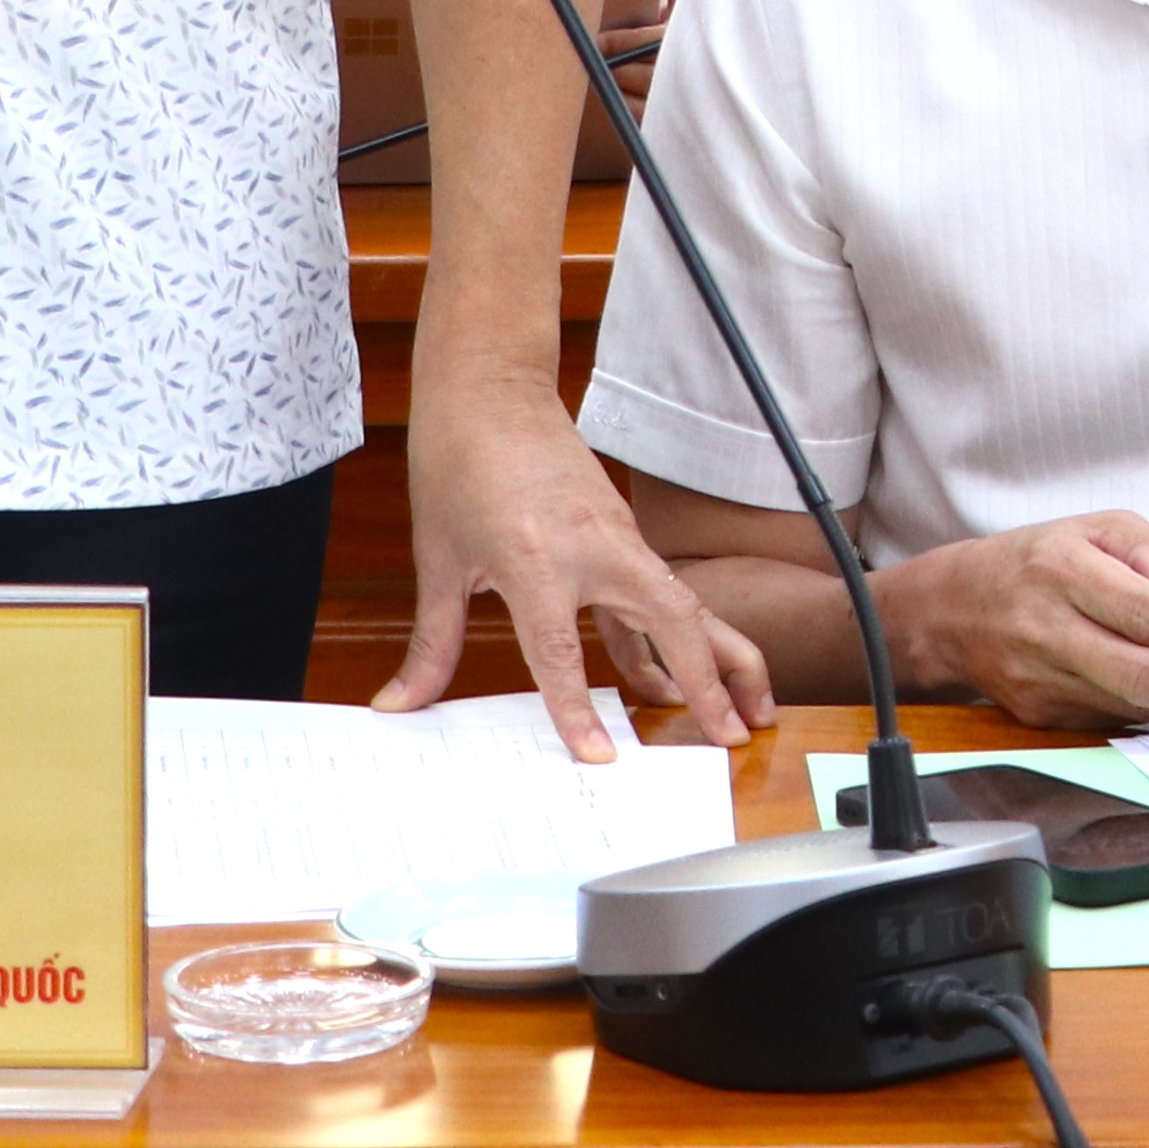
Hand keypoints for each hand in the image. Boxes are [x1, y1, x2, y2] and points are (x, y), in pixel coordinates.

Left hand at [392, 368, 774, 760]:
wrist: (490, 389)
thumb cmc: (458, 465)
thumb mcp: (440, 561)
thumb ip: (432, 645)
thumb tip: (399, 704)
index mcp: (537, 561)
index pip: (562, 654)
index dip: (576, 712)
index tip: (600, 758)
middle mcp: (594, 550)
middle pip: (673, 622)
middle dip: (709, 682)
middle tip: (734, 736)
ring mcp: (618, 539)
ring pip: (687, 605)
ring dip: (721, 658)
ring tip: (749, 710)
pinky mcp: (623, 535)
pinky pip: (658, 595)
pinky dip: (671, 640)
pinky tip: (667, 683)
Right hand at [882, 514, 1148, 730]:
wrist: (952, 609)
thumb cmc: (1037, 560)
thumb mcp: (1096, 527)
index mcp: (1063, 568)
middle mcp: (1047, 628)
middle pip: (1140, 675)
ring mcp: (1038, 680)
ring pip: (1129, 704)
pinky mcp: (1037, 716)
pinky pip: (1108, 719)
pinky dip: (1147, 710)